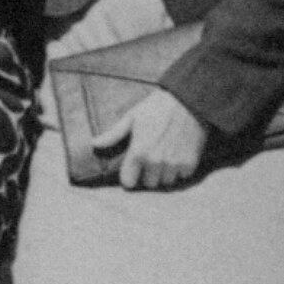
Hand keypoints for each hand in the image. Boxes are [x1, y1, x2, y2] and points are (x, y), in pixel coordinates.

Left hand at [94, 87, 208, 190]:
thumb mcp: (132, 118)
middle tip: (152, 157)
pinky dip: (180, 168)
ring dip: (165, 172)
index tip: (133, 168)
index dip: (130, 175)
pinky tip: (179, 153)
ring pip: (166, 181)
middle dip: (149, 174)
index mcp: (138, 152)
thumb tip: (95, 144)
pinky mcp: (189, 164)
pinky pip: (182, 176)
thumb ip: (114, 135)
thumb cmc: (157, 107)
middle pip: (149, 183)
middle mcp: (155, 162)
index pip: (129, 182)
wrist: (188, 100)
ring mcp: (173, 164)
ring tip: (166, 155)